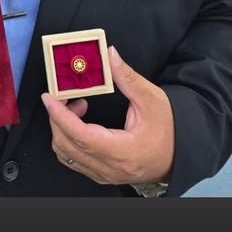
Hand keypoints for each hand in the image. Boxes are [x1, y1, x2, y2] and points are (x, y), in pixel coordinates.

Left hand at [41, 45, 174, 185]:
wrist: (181, 154)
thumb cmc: (170, 130)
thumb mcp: (152, 99)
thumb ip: (127, 78)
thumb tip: (110, 56)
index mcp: (122, 151)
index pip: (79, 135)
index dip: (59, 115)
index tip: (50, 97)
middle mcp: (110, 168)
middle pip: (66, 145)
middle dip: (57, 117)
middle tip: (62, 94)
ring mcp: (105, 174)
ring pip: (66, 154)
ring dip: (62, 128)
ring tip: (77, 106)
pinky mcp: (102, 174)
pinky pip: (74, 160)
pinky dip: (68, 140)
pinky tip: (80, 122)